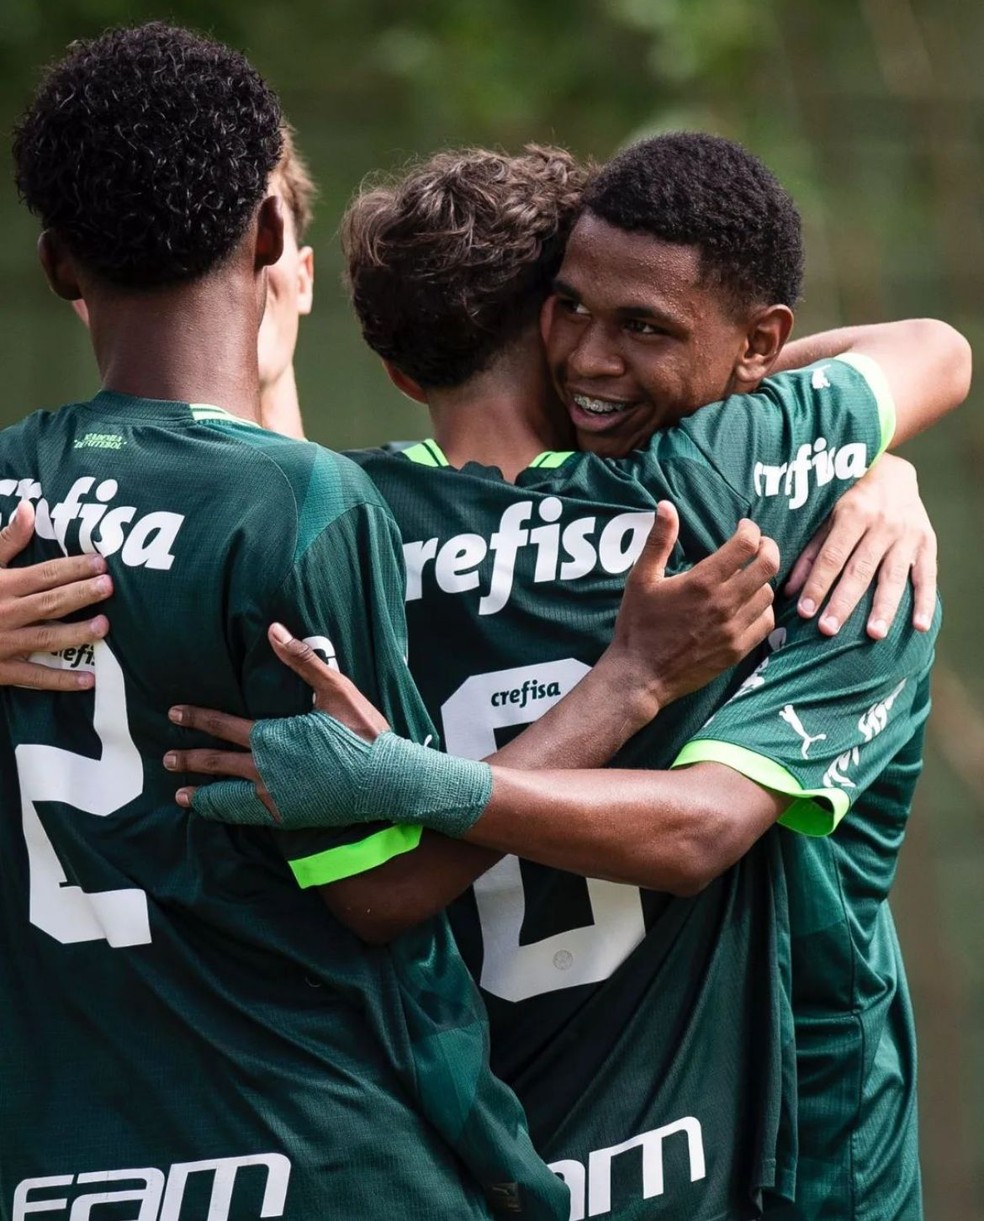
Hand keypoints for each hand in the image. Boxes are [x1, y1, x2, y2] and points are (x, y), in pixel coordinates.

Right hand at [0, 501, 112, 690]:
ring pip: (45, 638)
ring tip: (103, 626)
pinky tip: (89, 679)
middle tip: (109, 587)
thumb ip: (6, 540)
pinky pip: (33, 676)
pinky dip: (61, 680)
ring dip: (75, 634)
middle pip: (49, 603)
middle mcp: (5, 613)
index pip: (44, 574)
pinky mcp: (1, 669)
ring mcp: (4, 643)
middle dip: (80, 594)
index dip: (73, 568)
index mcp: (2, 585)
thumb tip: (29, 508)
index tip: (101, 562)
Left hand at [165, 622, 390, 807]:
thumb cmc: (364, 733)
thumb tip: (274, 630)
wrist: (388, 780)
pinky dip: (226, 814)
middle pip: (215, 763)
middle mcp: (265, 770)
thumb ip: (302, 661)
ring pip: (225, 797)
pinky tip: (219, 814)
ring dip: (200, 794)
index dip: (196, 717)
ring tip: (180, 794)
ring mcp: (275, 797)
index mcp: (272, 737)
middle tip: (167, 757)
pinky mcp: (288, 816)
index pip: (222, 725)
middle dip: (188, 758)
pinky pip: (247, 816)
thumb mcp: (336, 689)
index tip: (174, 713)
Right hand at [606, 502, 778, 713]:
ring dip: (763, 579)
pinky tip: (749, 605)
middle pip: (768, 566)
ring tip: (749, 576)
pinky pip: (766, 623)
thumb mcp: (641, 578)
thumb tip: (666, 506)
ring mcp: (734, 629)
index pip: (746, 545)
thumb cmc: (638, 625)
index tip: (744, 528)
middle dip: (768, 547)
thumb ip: (658, 540)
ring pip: (768, 593)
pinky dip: (763, 609)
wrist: (640, 675)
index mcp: (702, 582)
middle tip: (759, 545)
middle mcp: (724, 604)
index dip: (750, 530)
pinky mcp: (737, 650)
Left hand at [784, 454, 935, 637]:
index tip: (805, 612)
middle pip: (859, 570)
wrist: (894, 473)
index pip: (832, 556)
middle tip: (829, 630)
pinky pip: (927, 576)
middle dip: (844, 602)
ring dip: (884, 607)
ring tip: (875, 634)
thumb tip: (790, 590)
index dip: (818, 584)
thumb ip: (810, 552)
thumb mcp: (826, 516)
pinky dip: (924, 602)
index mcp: (852, 514)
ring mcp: (908, 534)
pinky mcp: (928, 543)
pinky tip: (920, 626)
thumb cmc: (851, 499)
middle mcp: (882, 524)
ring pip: (893, 576)